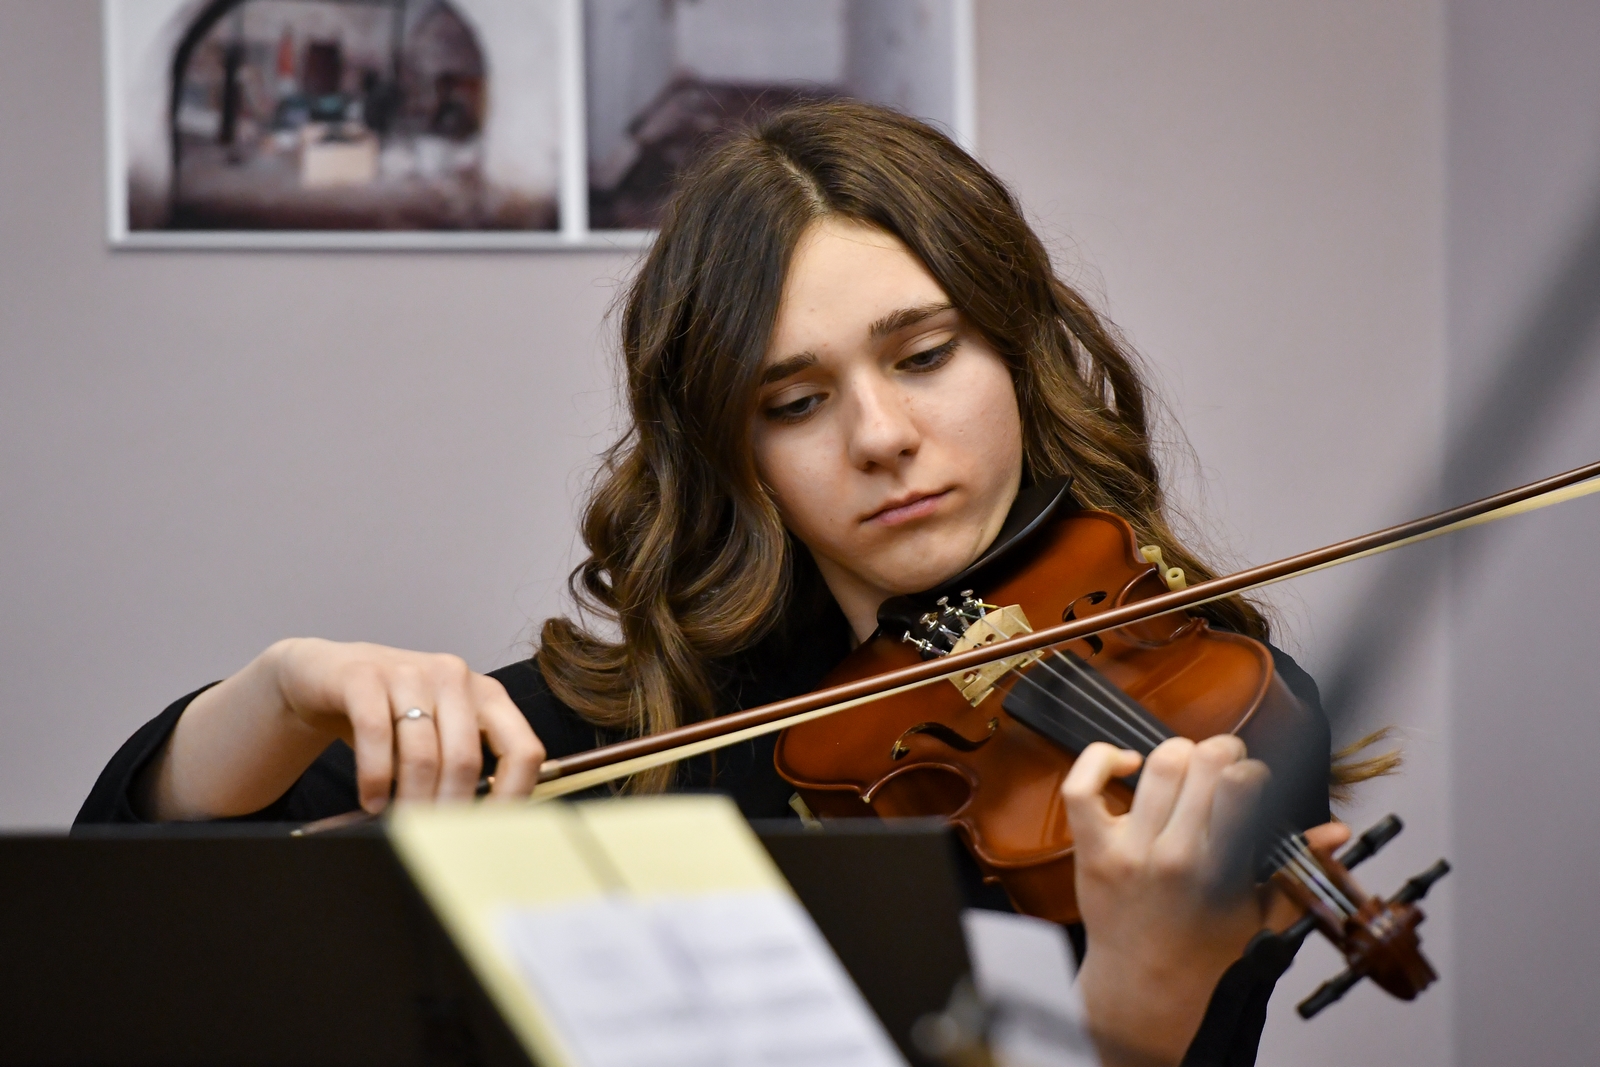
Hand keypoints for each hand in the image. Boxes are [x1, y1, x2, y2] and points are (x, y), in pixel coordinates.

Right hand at [270, 638, 545, 811]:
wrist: (325, 675)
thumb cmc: (392, 715)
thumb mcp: (438, 734)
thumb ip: (464, 768)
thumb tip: (481, 833)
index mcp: (488, 695)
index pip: (523, 750)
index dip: (512, 797)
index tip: (491, 835)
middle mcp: (455, 677)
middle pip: (466, 760)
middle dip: (449, 810)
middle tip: (435, 843)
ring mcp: (410, 672)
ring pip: (422, 754)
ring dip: (410, 800)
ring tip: (400, 824)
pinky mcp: (364, 676)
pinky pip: (376, 734)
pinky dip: (374, 777)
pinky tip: (371, 801)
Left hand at [1062, 736, 1347, 1065]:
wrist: (1147, 984)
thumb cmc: (1208, 948)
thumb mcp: (1264, 915)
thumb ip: (1297, 867)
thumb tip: (1336, 831)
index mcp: (1223, 868)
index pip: (1244, 785)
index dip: (1252, 770)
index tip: (1251, 781)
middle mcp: (1176, 854)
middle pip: (1202, 762)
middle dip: (1221, 750)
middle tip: (1223, 764)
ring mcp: (1129, 849)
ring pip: (1157, 765)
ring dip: (1178, 752)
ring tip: (1186, 768)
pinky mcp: (1092, 849)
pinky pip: (1082, 786)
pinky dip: (1101, 759)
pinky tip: (1126, 764)